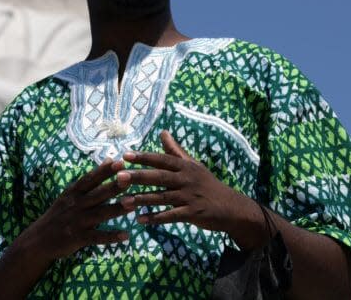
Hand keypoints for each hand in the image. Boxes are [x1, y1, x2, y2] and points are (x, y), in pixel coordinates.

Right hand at [17, 158, 133, 260]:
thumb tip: (108, 160)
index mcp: (73, 193)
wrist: (39, 240)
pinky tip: (126, 235)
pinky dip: (111, 237)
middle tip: (129, 179)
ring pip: (100, 214)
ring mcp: (77, 222)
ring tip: (133, 204)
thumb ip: (88, 181)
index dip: (103, 171)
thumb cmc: (59, 214)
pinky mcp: (78, 238)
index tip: (118, 161)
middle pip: (97, 194)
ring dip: (116, 209)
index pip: (89, 179)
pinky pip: (97, 237)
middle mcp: (75, 205)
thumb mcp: (69, 195)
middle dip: (113, 186)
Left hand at [119, 130, 265, 248]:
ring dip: (142, 200)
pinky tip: (140, 220)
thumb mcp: (193, 165)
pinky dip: (155, 218)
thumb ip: (175, 150)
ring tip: (123, 201)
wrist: (231, 207)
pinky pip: (170, 216)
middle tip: (119, 177)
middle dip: (138, 176)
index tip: (125, 155)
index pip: (161, 159)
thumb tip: (162, 131)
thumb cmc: (207, 184)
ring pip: (162, 197)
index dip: (143, 157)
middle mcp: (186, 179)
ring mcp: (189, 196)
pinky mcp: (192, 213)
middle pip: (159, 177)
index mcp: (185, 166)